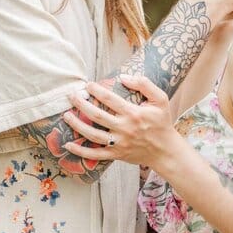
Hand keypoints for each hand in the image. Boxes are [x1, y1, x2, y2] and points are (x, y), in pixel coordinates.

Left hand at [62, 76, 180, 166]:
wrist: (166, 151)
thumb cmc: (162, 123)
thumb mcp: (161, 99)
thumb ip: (145, 84)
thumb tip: (124, 77)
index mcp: (134, 114)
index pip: (111, 100)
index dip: (97, 91)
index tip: (88, 85)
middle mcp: (125, 129)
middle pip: (98, 116)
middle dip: (82, 105)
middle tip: (72, 96)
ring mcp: (119, 143)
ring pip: (93, 134)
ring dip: (77, 125)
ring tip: (66, 115)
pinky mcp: (116, 155)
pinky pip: (95, 155)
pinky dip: (81, 151)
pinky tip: (68, 145)